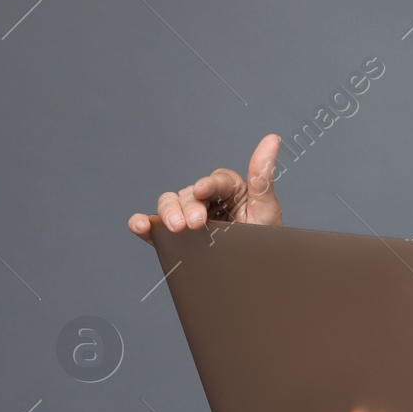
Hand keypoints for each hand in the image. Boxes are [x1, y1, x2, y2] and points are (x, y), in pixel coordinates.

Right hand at [127, 133, 282, 245]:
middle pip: (189, 193)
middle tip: (195, 224)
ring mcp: (187, 216)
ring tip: (175, 229)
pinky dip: (142, 223)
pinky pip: (153, 226)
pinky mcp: (173, 236)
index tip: (202, 191)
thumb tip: (272, 138)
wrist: (256, 272)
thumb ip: (263, 176)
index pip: (216, 181)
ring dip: (167, 213)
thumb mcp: (267, 208)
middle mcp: (205, 199)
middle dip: (189, 207)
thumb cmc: (264, 238)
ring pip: (169, 203)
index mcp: (229, 189)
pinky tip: (140, 225)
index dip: (208, 185)